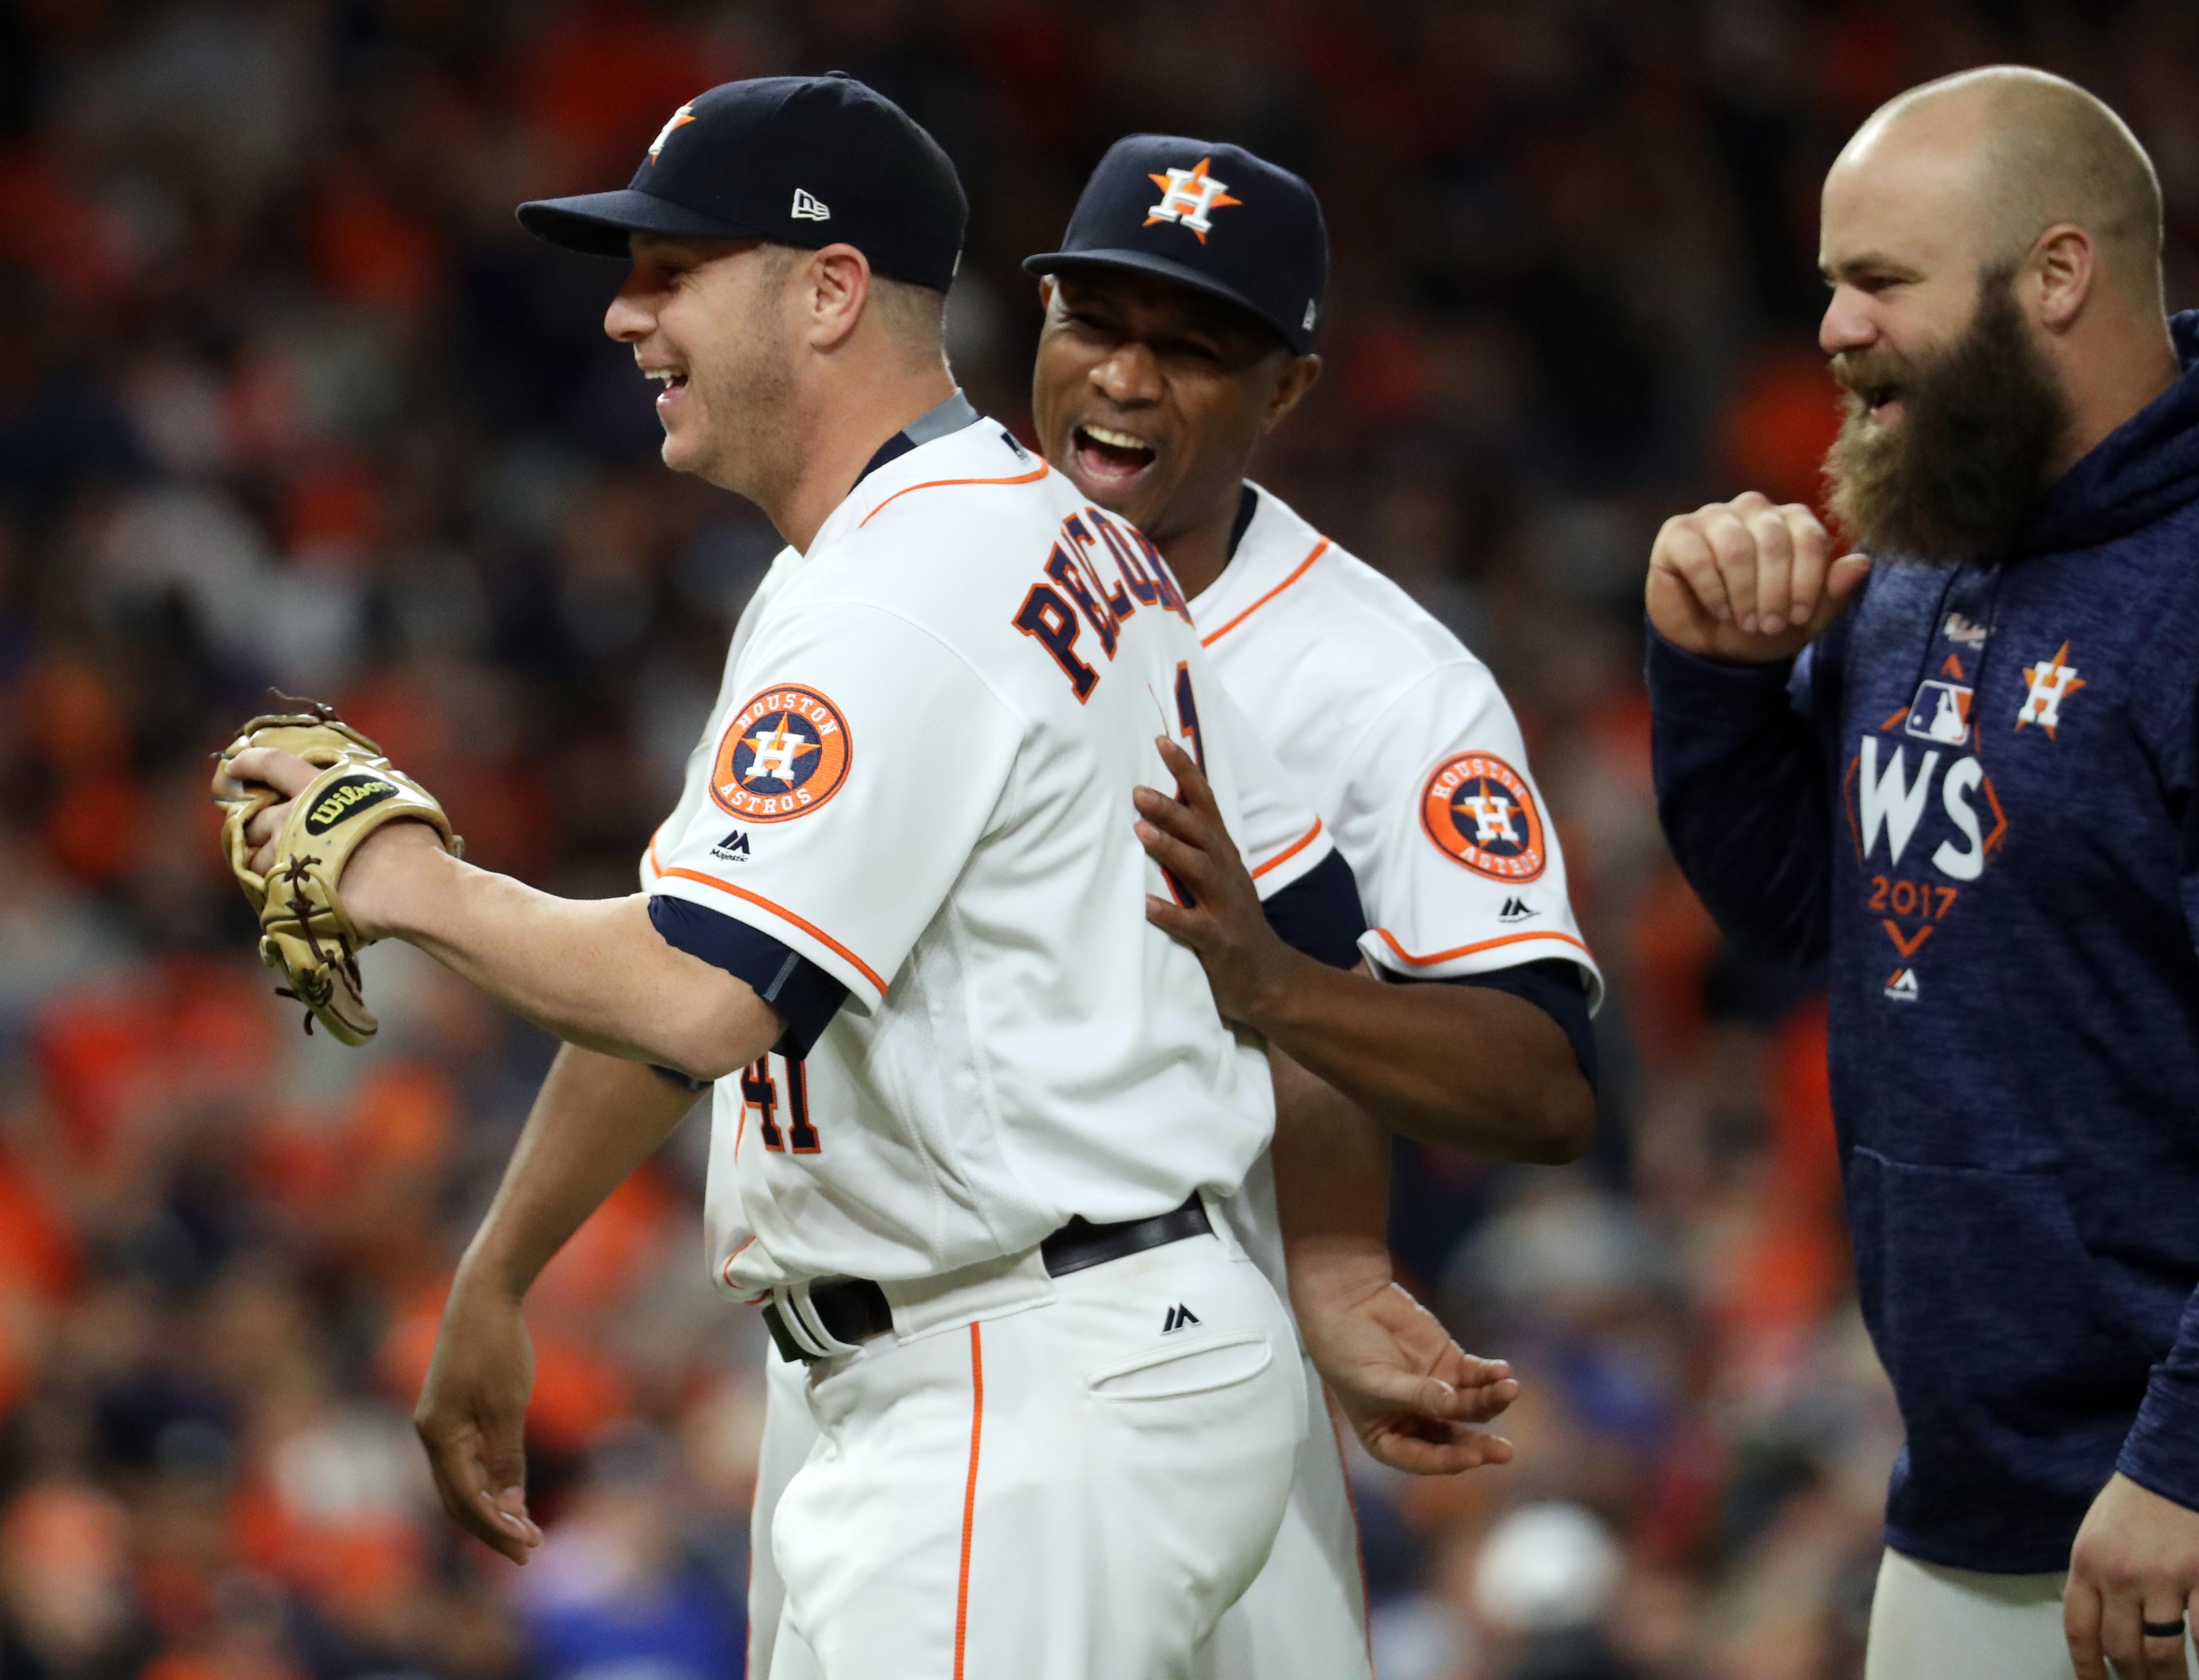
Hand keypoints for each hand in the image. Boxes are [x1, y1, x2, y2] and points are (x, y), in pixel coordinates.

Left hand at [222, 745, 442, 939]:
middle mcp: (294, 816)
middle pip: (258, 820)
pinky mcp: (287, 888)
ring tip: (294, 875)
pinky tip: (299, 895)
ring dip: (270, 865)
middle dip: (258, 830)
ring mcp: (287, 853)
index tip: (233, 765)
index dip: (249, 761)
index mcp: (319, 788)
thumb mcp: (398, 799)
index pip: (273, 764)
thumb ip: (374, 793)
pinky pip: (270, 889)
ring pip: (259, 859)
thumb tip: (379, 787)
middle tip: (268, 838)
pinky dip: (280, 890)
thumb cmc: (411, 840)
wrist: (407, 883)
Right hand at [413, 1272, 543, 1565]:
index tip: (528, 1546)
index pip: (466, 1499)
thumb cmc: (497, 1346)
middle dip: (492, 1527)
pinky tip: (511, 1494)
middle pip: (458, 1499)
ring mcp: (439, 1424)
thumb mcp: (508, 1406)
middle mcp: (431, 1435)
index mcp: (438, 1436)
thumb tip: (510, 1505)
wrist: (483, 1296)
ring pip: (461, 1482)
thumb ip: (506, 1457)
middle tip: (529, 1550)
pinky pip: (466, 1460)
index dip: (496, 1526)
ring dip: (492, 1507)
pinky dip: (488, 1481)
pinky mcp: (452, 1413)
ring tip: (526, 1529)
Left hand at [1134, 736, 1296, 1028]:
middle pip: (1201, 832)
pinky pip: (1192, 925)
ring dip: (1170, 849)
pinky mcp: (1220, 941)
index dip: (1186, 773)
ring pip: (1199, 870)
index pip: (1205, 804)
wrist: (1268, 977)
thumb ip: (1193, 845)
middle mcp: (1227, 873)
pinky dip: (1170, 914)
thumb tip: (1156, 808)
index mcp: (1223, 855)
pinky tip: (1146, 905)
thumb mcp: (1217, 877)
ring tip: (1140, 831)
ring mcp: (1225, 907)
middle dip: (1173, 809)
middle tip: (1139, 791)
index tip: (1163, 741)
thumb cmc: (1231, 921)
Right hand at [1291, 1236, 1516, 1474]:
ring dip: (1491, 1402)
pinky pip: (1476, 1377)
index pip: (1423, 1458)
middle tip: (1504, 1451)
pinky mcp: (1449, 1364)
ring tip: (1509, 1389)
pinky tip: (1502, 1371)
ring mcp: (1435, 1392)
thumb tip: (1452, 1404)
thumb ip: (1416, 1395)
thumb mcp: (1375, 1381)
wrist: (1348, 1301)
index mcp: (1389, 1437)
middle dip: (1479, 1445)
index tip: (1474, 1457)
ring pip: (1471, 1407)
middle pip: (1454, 1439)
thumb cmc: (1346, 1350)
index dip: (1449, 1460)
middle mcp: (1416, 1420)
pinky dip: (1490, 1375)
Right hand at [1645, 491, 1870, 662]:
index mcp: (1790, 521)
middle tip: (1769, 626)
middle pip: (1774, 539)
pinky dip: (1712, 589)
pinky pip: (1697, 555)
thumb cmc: (1761, 626)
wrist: (1710, 648)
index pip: (1809, 536)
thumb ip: (1833, 593)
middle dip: (1774, 591)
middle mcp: (1753, 509)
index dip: (1808, 581)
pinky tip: (1719, 609)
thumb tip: (1862, 563)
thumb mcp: (1805, 620)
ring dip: (1743, 592)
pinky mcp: (1677, 533)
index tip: (1798, 618)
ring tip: (1743, 621)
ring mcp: (1713, 516)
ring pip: (1735, 544)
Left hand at [2066, 1472, 2198, 1679]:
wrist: (2171, 1467)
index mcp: (2087, 1565)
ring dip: (2169, 1679)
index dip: (2088, 1670)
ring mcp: (2165, 1578)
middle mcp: (2121, 1575)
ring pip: (2163, 1653)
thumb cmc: (2133, 1506)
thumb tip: (2097, 1636)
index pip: (2080, 1632)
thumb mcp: (2095, 1538)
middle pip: (2123, 1650)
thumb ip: (2094, 1583)